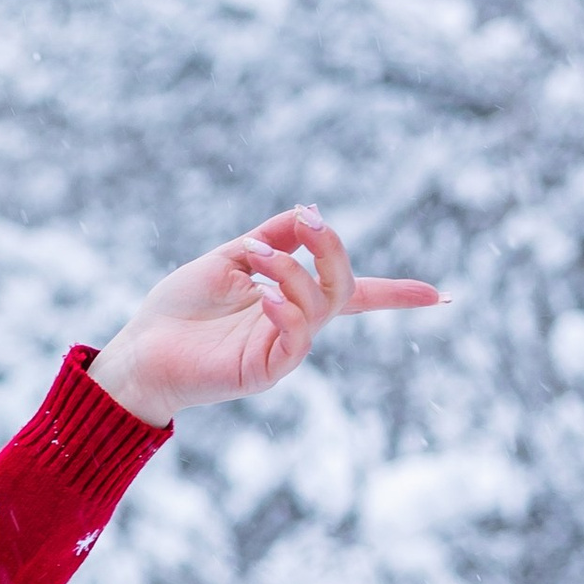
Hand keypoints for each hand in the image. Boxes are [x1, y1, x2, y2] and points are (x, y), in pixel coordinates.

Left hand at [89, 207, 442, 421]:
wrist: (142, 350)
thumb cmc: (178, 308)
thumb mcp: (229, 257)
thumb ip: (272, 236)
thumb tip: (307, 212)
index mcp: (290, 300)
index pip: (354, 295)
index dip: (397, 295)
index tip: (441, 297)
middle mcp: (293, 327)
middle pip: (343, 287)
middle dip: (331, 249)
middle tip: (304, 223)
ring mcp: (281, 351)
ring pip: (321, 307)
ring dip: (295, 271)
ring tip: (255, 258)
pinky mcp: (264, 372)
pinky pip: (296, 339)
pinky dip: (285, 307)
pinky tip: (259, 292)